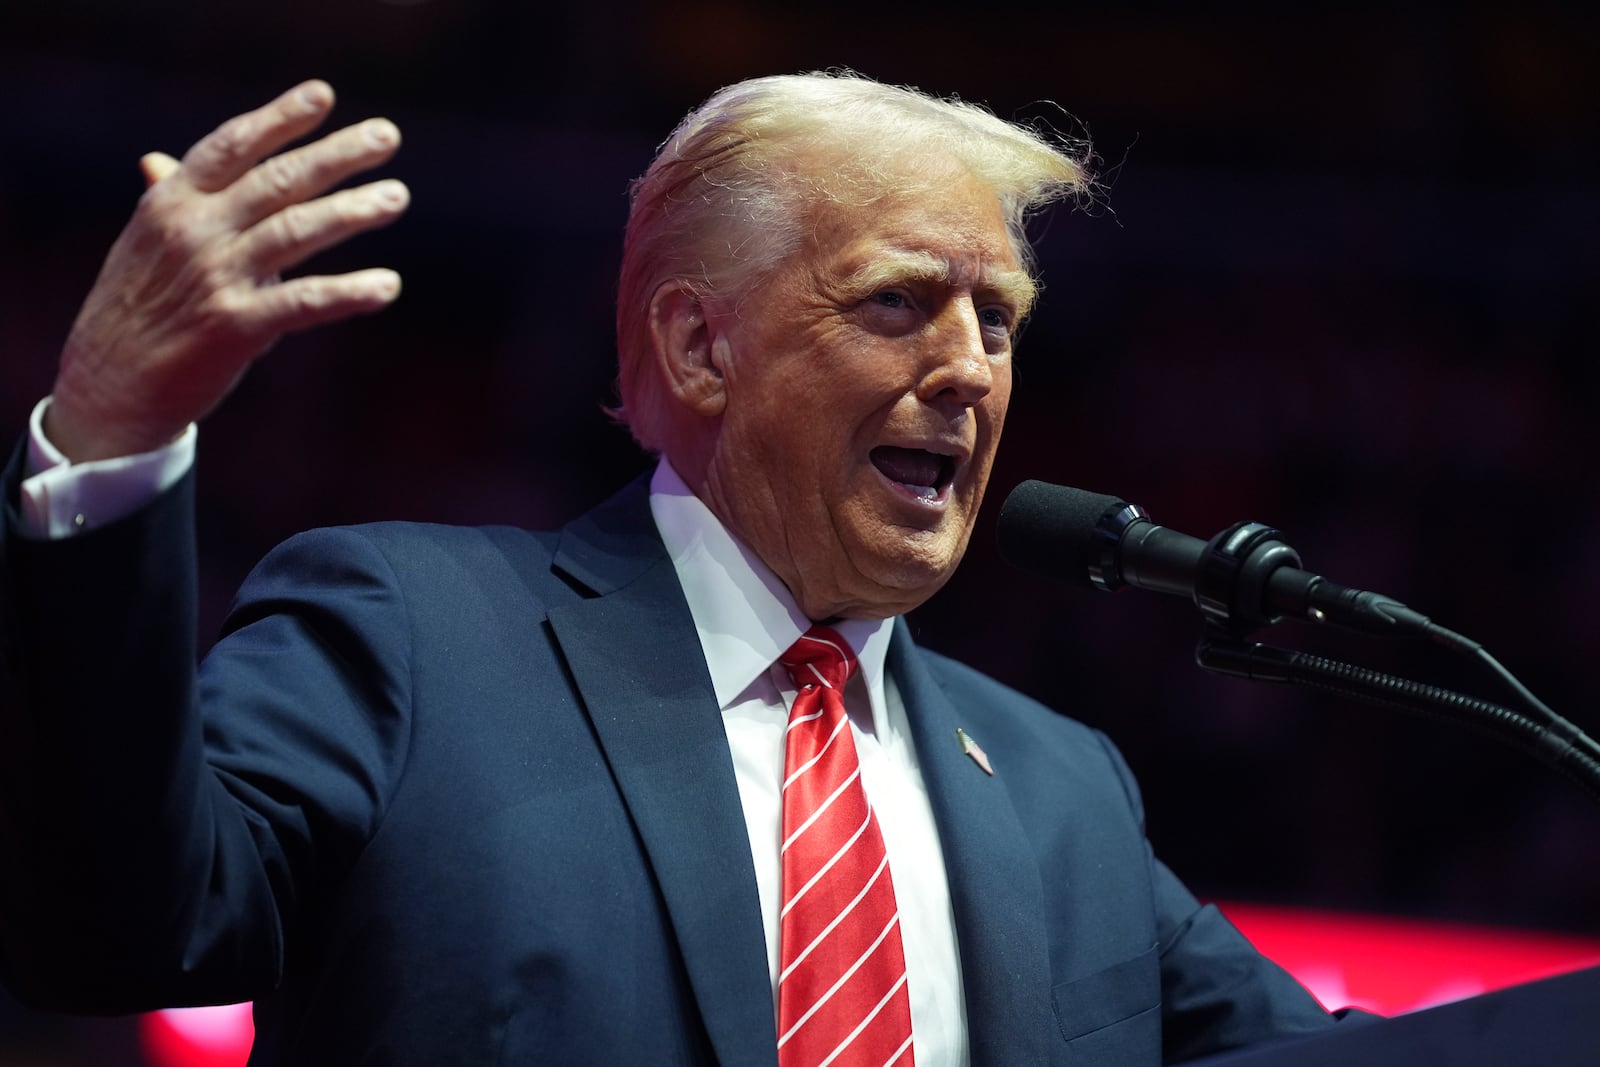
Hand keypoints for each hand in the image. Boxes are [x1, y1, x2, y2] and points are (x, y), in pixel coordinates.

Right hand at [46, 80, 409, 461]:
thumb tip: (157, 159)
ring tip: (396, 196)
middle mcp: (193, 231)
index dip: (278, 118)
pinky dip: (349, 292)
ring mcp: (214, 277)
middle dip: (336, 155)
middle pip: (276, 180)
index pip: (232, 146)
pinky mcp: (234, 326)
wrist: (108, 385)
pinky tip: (388, 285)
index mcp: (172, 202)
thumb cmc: (138, 309)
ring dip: (353, 211)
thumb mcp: (143, 246)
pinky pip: (303, 302)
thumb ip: (168, 203)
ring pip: (295, 231)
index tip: (323, 95)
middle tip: (388, 135)